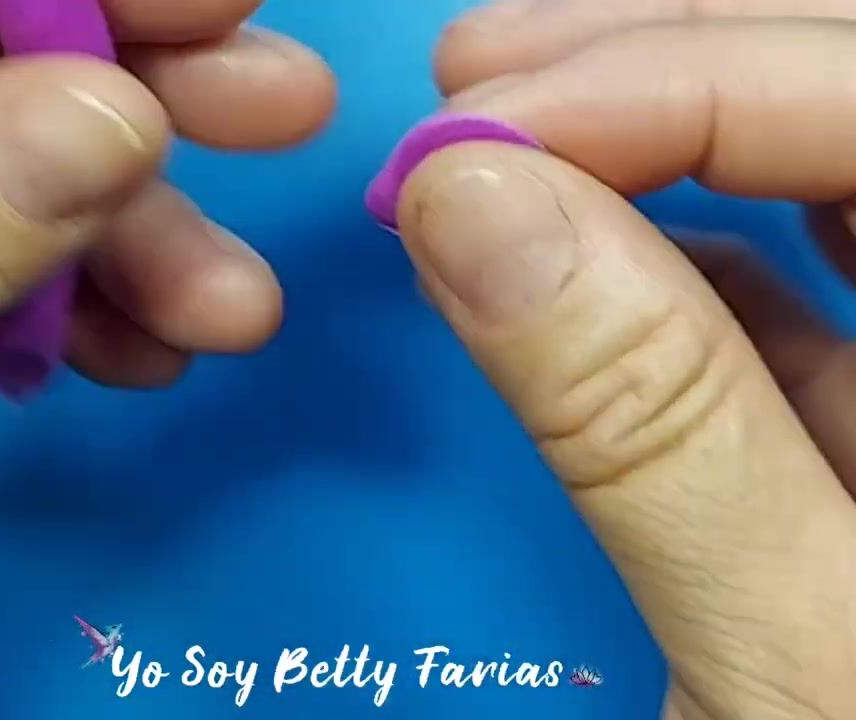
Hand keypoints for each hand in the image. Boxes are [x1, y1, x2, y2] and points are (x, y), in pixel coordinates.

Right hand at [391, 2, 855, 717]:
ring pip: (841, 189)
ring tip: (502, 126)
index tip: (477, 131)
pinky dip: (680, 279)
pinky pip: (809, 315)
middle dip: (671, 64)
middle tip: (476, 75)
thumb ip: (645, 420)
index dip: (685, 82)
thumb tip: (472, 205)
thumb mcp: (796, 668)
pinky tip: (576, 269)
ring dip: (664, 140)